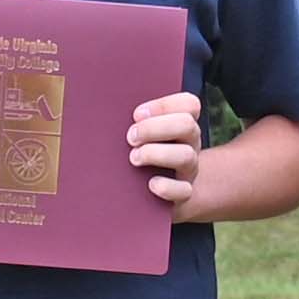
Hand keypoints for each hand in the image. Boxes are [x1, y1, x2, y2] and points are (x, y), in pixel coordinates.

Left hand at [125, 91, 207, 205]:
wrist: (159, 194)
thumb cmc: (143, 155)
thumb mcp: (144, 135)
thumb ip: (137, 123)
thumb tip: (108, 113)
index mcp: (181, 125)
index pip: (189, 104)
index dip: (163, 105)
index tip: (136, 115)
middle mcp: (190, 144)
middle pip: (187, 125)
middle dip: (154, 128)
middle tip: (130, 137)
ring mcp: (189, 169)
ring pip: (186, 156)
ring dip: (155, 154)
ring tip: (134, 158)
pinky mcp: (184, 194)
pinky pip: (183, 190)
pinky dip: (166, 187)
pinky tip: (150, 184)